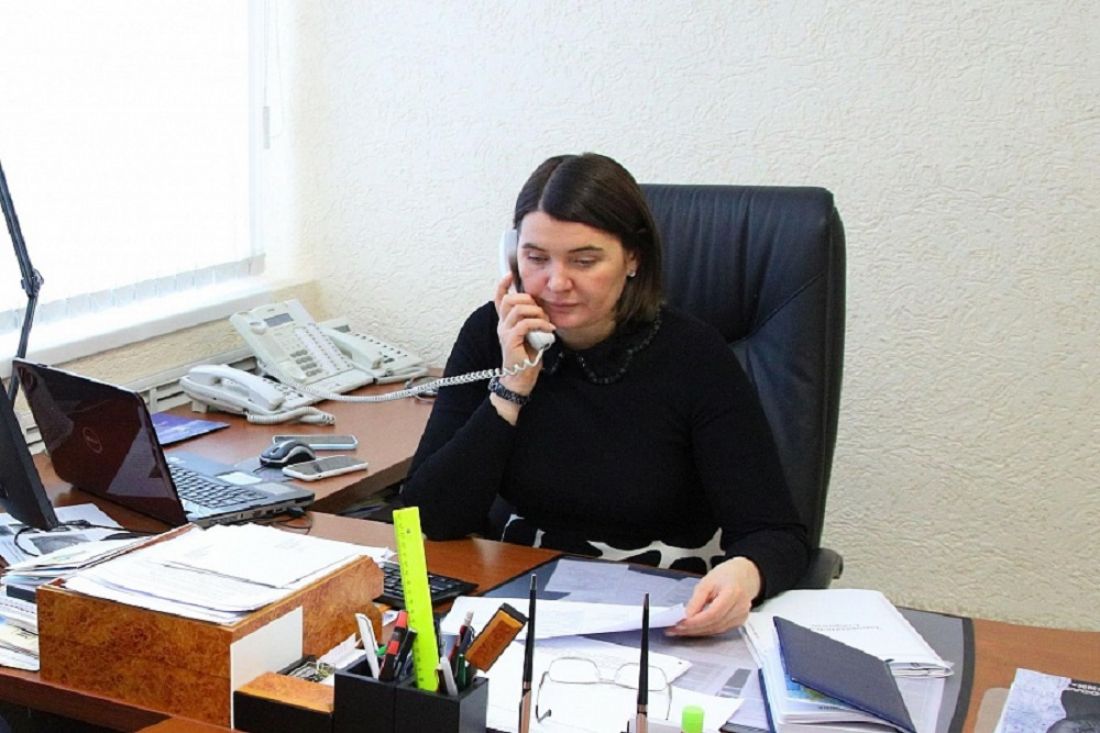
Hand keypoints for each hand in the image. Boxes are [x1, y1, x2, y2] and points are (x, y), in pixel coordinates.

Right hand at [491, 274, 553, 422]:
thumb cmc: (527, 357)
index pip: (499, 299)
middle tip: (541, 310)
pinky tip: (547, 330)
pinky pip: (525, 324)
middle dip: (528, 300)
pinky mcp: (510, 341)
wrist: (520, 379)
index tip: (511, 274)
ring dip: (536, 312)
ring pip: (518, 310)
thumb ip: (532, 321)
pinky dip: (539, 324)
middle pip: (510, 299)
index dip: (503, 285)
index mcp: (506, 322)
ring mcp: (505, 332)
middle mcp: (502, 325)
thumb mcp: (531, 334)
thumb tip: (542, 308)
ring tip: (545, 321)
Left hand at [667, 557, 761, 636]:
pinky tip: (695, 629)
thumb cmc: (726, 575)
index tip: (680, 623)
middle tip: (675, 629)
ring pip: (716, 630)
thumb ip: (696, 600)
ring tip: (681, 630)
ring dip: (698, 632)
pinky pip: (720, 630)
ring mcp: (741, 616)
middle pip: (714, 624)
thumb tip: (686, 615)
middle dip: (693, 629)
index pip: (713, 613)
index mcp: (733, 593)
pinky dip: (706, 630)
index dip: (696, 621)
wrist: (744, 575)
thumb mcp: (707, 582)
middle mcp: (740, 607)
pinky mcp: (739, 622)